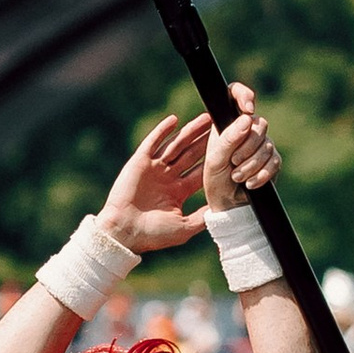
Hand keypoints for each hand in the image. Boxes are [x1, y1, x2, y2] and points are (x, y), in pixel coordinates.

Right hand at [100, 111, 215, 255]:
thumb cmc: (153, 235)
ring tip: (206, 118)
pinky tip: (174, 120)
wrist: (123, 232)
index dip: (214, 159)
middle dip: (206, 140)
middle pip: (191, 154)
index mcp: (178, 192)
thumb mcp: (184, 228)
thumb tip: (223, 208)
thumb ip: (203, 216)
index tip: (229, 148)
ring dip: (190, 131)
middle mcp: (167, 177)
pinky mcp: (139, 162)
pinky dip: (162, 131)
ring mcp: (153, 169)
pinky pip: (152, 143)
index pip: (200, 171)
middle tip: (222, 124)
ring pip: (176, 145)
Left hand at [205, 85, 279, 210]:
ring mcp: (262, 144)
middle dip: (247, 146)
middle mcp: (246, 130)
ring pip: (267, 145)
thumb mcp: (215, 160)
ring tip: (237, 177)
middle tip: (233, 162)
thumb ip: (228, 139)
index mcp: (227, 123)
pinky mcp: (273, 160)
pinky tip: (250, 184)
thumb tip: (248, 117)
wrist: (229, 205)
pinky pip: (274, 161)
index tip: (247, 109)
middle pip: (259, 124)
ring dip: (251, 164)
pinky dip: (261, 174)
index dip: (243, 94)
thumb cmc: (216, 181)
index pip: (235, 94)